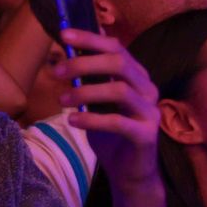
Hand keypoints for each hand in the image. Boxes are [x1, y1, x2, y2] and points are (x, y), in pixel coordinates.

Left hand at [53, 30, 161, 190]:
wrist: (130, 171)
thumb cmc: (111, 134)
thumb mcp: (96, 101)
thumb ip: (89, 80)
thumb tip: (66, 55)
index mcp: (137, 78)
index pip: (117, 48)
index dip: (90, 39)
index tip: (63, 35)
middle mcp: (148, 90)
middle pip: (119, 64)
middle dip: (84, 63)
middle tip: (56, 71)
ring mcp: (150, 112)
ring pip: (119, 90)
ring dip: (85, 92)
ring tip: (62, 100)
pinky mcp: (147, 135)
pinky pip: (118, 122)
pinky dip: (91, 120)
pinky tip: (73, 121)